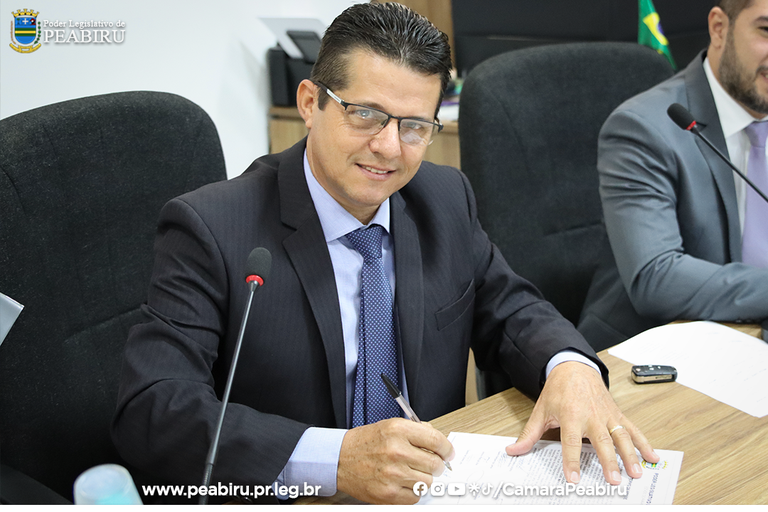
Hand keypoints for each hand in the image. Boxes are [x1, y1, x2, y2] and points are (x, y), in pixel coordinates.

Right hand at [337, 418, 453, 503]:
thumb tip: (439, 444)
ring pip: (427, 482)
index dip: (447, 449)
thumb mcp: (390, 426)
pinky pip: (415, 497)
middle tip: (430, 464)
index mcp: (398, 430)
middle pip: (435, 464)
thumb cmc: (365, 443)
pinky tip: (403, 482)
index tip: (448, 453)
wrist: (339, 459)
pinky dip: (413, 492)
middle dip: (436, 465)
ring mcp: (393, 474)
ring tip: (411, 472)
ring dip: (423, 478)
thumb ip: (416, 431)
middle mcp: (396, 451)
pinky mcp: (388, 493)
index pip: (436, 440)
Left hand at [505, 361, 658, 484]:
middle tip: (614, 480)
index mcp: (570, 415)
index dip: (571, 461)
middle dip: (608, 461)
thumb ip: (529, 434)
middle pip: (601, 441)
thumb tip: (513, 450)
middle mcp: (591, 415)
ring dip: (630, 455)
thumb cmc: (558, 390)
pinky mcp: (617, 414)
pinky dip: (644, 443)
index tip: (573, 478)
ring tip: (636, 472)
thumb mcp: (541, 410)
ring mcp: (607, 415)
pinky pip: (632, 429)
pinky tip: (652, 457)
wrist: (575, 367)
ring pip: (621, 436)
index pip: (570, 442)